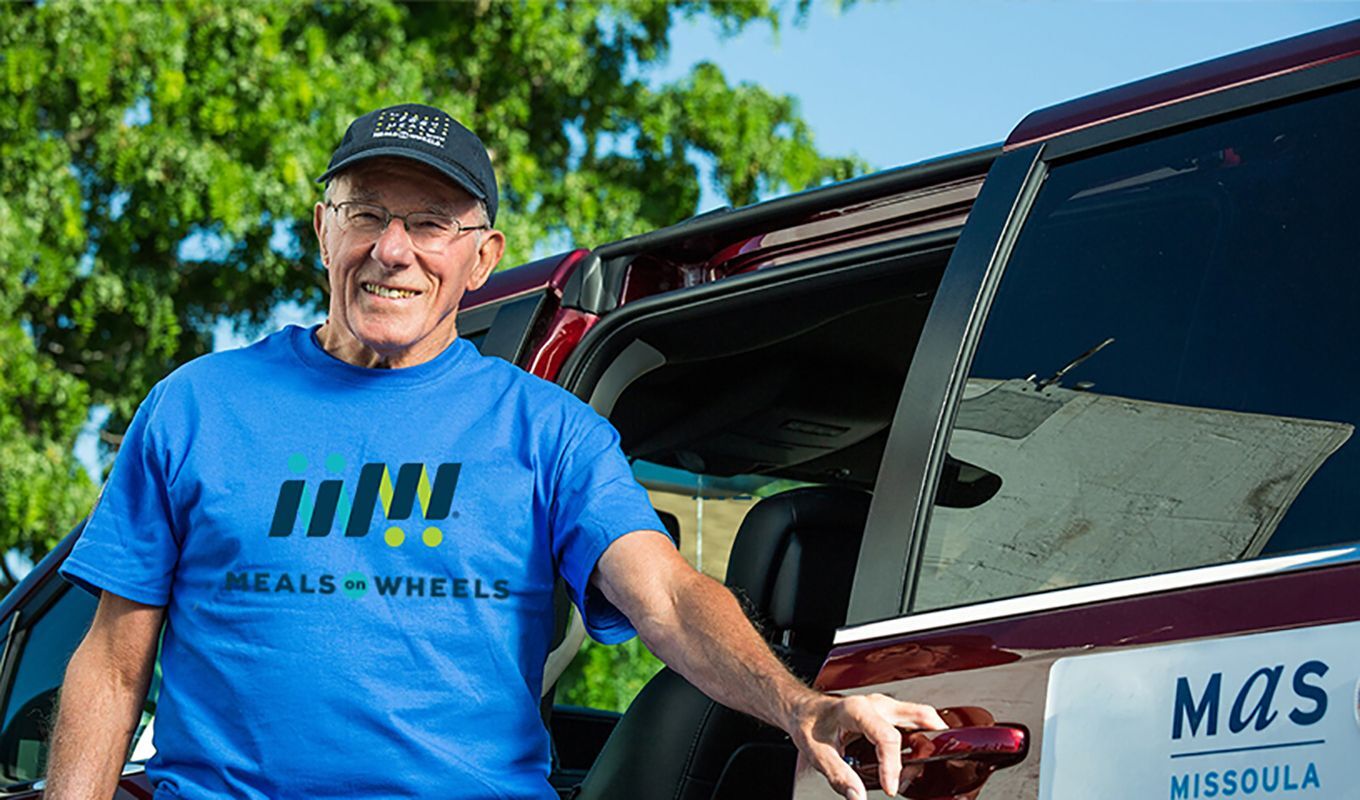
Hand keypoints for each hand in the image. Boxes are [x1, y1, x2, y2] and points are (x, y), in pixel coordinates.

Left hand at [789, 691, 946, 798]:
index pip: (886, 738)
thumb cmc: (809, 725)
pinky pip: (915, 719)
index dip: (892, 766)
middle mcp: (876, 703)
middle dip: (926, 745)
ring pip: (921, 715)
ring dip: (928, 738)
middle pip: (917, 717)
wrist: (804, 710)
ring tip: (918, 765)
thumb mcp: (817, 753)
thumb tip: (858, 797)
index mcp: (856, 709)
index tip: (890, 787)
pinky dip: (923, 735)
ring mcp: (885, 705)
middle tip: (919, 771)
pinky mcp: (889, 712)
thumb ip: (838, 776)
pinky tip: (917, 755)